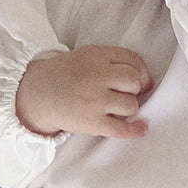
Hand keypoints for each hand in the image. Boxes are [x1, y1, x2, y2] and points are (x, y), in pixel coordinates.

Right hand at [15, 45, 152, 137]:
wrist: (39, 94)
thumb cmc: (68, 76)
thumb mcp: (88, 57)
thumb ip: (114, 61)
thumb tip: (147, 82)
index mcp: (95, 56)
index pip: (132, 60)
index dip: (141, 71)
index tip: (139, 81)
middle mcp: (95, 77)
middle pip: (134, 81)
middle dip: (134, 89)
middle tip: (123, 94)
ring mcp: (94, 101)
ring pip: (131, 105)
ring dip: (129, 108)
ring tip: (117, 108)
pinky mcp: (92, 123)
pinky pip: (122, 129)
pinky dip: (135, 130)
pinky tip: (142, 129)